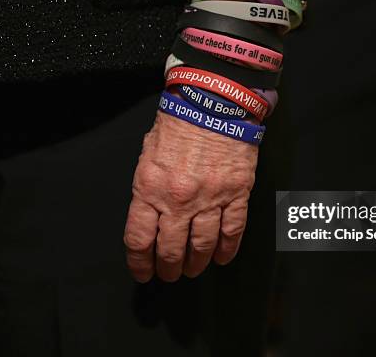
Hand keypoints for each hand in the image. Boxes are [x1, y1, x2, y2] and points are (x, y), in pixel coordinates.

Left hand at [124, 111, 257, 281]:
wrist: (214, 101)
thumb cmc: (179, 123)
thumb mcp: (148, 154)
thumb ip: (148, 187)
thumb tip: (150, 213)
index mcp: (150, 188)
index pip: (139, 239)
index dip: (140, 263)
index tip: (143, 271)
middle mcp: (178, 199)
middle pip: (171, 249)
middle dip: (168, 268)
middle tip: (169, 273)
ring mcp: (210, 198)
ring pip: (202, 245)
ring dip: (196, 263)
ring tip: (192, 269)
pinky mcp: (236, 193)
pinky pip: (232, 230)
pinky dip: (227, 249)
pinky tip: (222, 258)